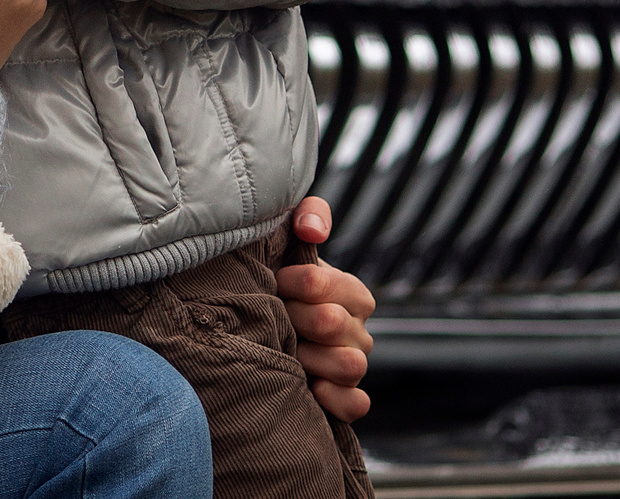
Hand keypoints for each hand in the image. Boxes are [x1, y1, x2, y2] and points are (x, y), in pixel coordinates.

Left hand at [276, 196, 375, 420]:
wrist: (261, 326)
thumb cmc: (278, 280)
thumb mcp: (290, 241)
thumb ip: (308, 215)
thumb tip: (313, 228)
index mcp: (352, 292)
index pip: (322, 284)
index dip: (291, 282)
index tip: (274, 281)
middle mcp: (359, 330)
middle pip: (332, 324)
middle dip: (294, 318)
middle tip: (276, 317)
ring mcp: (354, 365)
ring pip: (350, 365)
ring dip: (311, 358)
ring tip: (289, 352)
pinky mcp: (345, 399)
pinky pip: (356, 405)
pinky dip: (335, 398)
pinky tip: (310, 388)